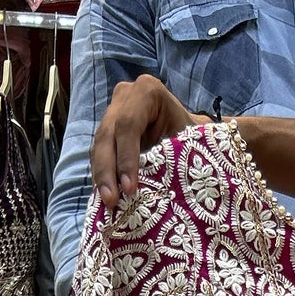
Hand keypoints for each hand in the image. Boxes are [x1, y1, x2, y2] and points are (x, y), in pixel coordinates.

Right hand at [91, 74, 196, 208]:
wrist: (192, 136)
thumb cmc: (195, 139)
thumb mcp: (189, 141)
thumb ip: (175, 154)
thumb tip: (165, 185)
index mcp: (147, 91)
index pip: (129, 125)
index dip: (127, 158)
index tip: (130, 189)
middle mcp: (125, 96)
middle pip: (108, 134)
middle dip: (108, 170)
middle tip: (110, 201)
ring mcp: (113, 111)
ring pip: (99, 145)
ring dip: (101, 176)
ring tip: (107, 204)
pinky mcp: (107, 130)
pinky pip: (99, 154)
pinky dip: (102, 176)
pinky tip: (105, 197)